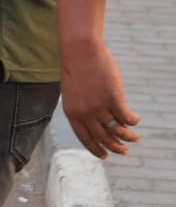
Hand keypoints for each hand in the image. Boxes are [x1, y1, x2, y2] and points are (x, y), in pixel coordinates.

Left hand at [60, 41, 139, 158]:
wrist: (80, 50)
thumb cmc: (77, 67)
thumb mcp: (73, 91)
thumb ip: (82, 106)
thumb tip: (99, 120)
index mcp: (71, 112)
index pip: (84, 138)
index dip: (95, 149)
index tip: (104, 156)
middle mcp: (84, 113)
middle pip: (103, 138)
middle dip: (115, 147)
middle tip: (124, 151)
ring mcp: (99, 106)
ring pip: (117, 130)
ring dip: (128, 136)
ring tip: (135, 138)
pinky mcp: (113, 98)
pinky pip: (126, 117)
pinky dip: (133, 121)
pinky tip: (136, 119)